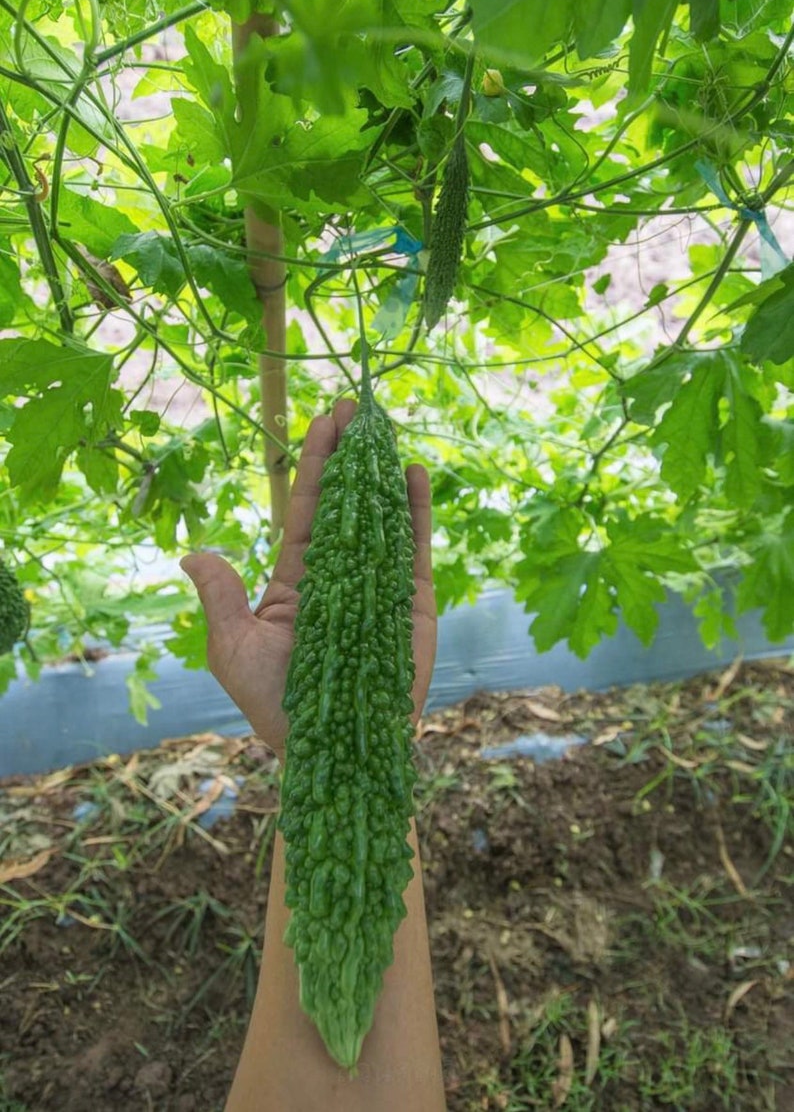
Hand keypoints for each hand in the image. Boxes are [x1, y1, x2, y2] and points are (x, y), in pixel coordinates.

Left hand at [181, 400, 436, 760]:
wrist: (331, 755)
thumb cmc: (276, 707)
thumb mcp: (233, 650)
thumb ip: (221, 598)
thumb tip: (193, 553)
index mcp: (294, 579)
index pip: (303, 508)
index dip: (313, 464)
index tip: (322, 420)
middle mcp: (336, 574)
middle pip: (344, 502)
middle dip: (349, 454)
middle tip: (355, 406)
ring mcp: (376, 585)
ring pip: (380, 516)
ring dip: (382, 472)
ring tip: (385, 428)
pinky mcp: (410, 603)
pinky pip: (412, 549)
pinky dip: (415, 512)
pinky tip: (413, 474)